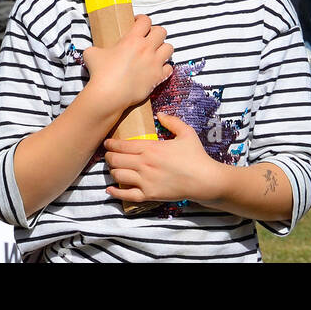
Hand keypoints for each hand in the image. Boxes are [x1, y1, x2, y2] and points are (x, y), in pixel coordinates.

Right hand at [83, 15, 172, 113]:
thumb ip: (95, 48)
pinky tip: (157, 69)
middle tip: (148, 38)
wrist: (109, 95)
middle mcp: (146, 48)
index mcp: (132, 39)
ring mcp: (154, 63)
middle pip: (161, 31)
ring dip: (163, 49)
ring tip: (156, 52)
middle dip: (155, 33)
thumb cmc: (100, 73)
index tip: (138, 22)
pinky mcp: (157, 78)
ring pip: (169, 48)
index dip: (142, 19)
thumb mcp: (92, 54)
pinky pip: (169, 68)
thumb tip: (92, 51)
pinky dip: (165, 68)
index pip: (145, 20)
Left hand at [104, 114, 220, 205]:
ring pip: (118, 175)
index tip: (106, 143)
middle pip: (116, 160)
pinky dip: (116, 192)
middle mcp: (144, 164)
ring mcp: (145, 181)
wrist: (204, 180)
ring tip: (112, 168)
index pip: (123, 145)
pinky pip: (127, 195)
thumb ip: (172, 121)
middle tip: (108, 155)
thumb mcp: (186, 132)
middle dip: (109, 157)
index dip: (111, 144)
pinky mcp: (149, 195)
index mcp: (151, 148)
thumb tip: (160, 114)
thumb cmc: (196, 155)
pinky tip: (110, 189)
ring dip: (112, 171)